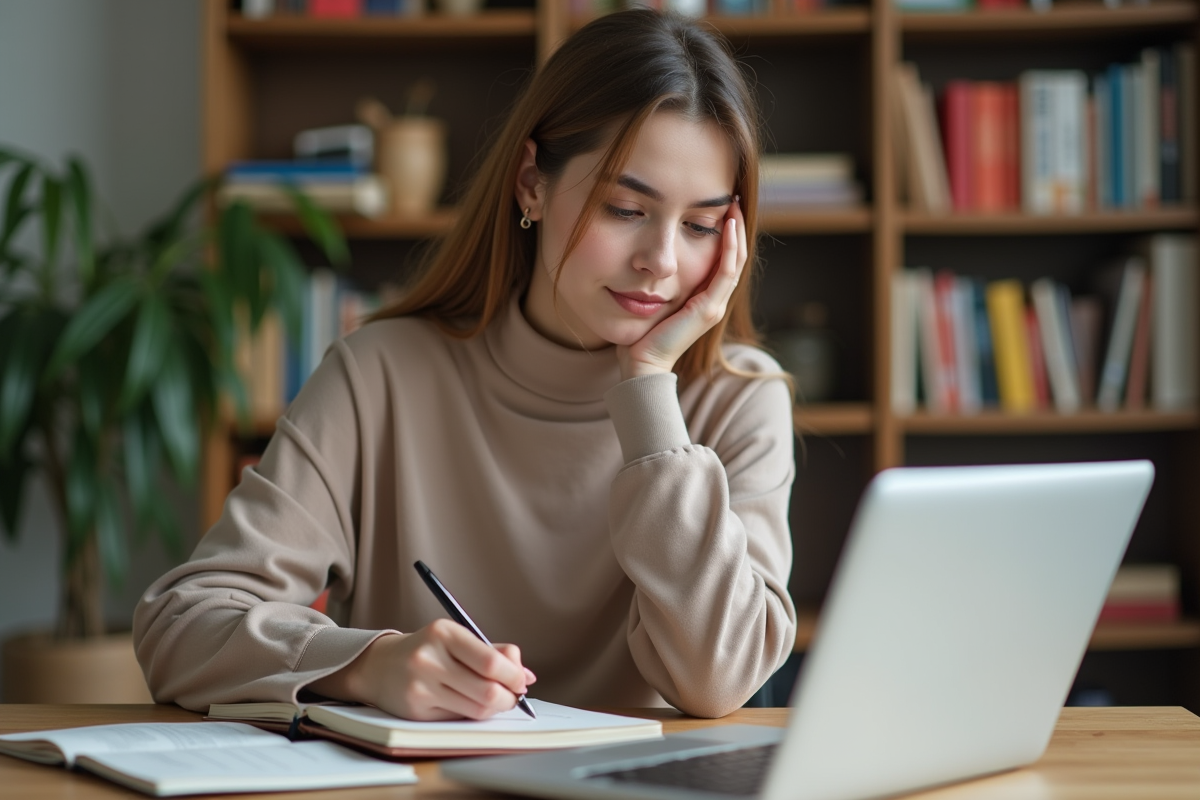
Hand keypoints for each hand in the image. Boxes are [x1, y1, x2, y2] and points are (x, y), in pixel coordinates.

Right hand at [307, 619, 536, 720]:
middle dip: (509, 697)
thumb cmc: (428, 650)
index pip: (491, 663)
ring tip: (494, 700)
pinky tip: (468, 703)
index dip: (513, 677)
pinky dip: (471, 714)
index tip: (521, 681)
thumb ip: (494, 652)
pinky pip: (458, 718)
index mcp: (444, 633)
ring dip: (494, 708)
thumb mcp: (458, 639)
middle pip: (487, 691)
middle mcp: (429, 659)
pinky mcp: (416, 710)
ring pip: (476, 710)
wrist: (380, 666)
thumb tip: (526, 675)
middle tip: (512, 695)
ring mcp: (420, 687)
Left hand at [616, 197, 746, 380]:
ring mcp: (714, 306)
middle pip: (735, 258)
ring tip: (734, 206)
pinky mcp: (708, 309)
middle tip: (734, 200)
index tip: (723, 209)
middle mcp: (715, 302)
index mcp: (705, 300)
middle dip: (736, 228)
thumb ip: (661, 282)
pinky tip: (727, 226)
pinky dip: (729, 248)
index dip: (727, 236)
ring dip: (736, 233)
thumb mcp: (656, 299)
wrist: (642, 362)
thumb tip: (652, 257)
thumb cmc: (642, 334)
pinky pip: (726, 272)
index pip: (724, 262)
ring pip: (735, 262)